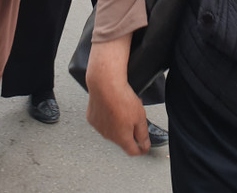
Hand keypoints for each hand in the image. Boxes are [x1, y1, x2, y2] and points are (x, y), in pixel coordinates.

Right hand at [86, 39, 149, 155]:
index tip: (144, 147)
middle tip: (134, 117)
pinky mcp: (92, 119)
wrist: (104, 84)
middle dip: (129, 132)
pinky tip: (112, 106)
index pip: (132, 151)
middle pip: (122, 139)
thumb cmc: (122, 98)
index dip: (141, 150)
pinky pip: (102, 121)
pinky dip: (108, 117)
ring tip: (123, 108)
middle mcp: (109, 136)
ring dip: (118, 124)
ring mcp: (99, 128)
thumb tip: (144, 145)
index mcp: (122, 138)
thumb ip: (143, 134)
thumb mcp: (141, 117)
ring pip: (112, 130)